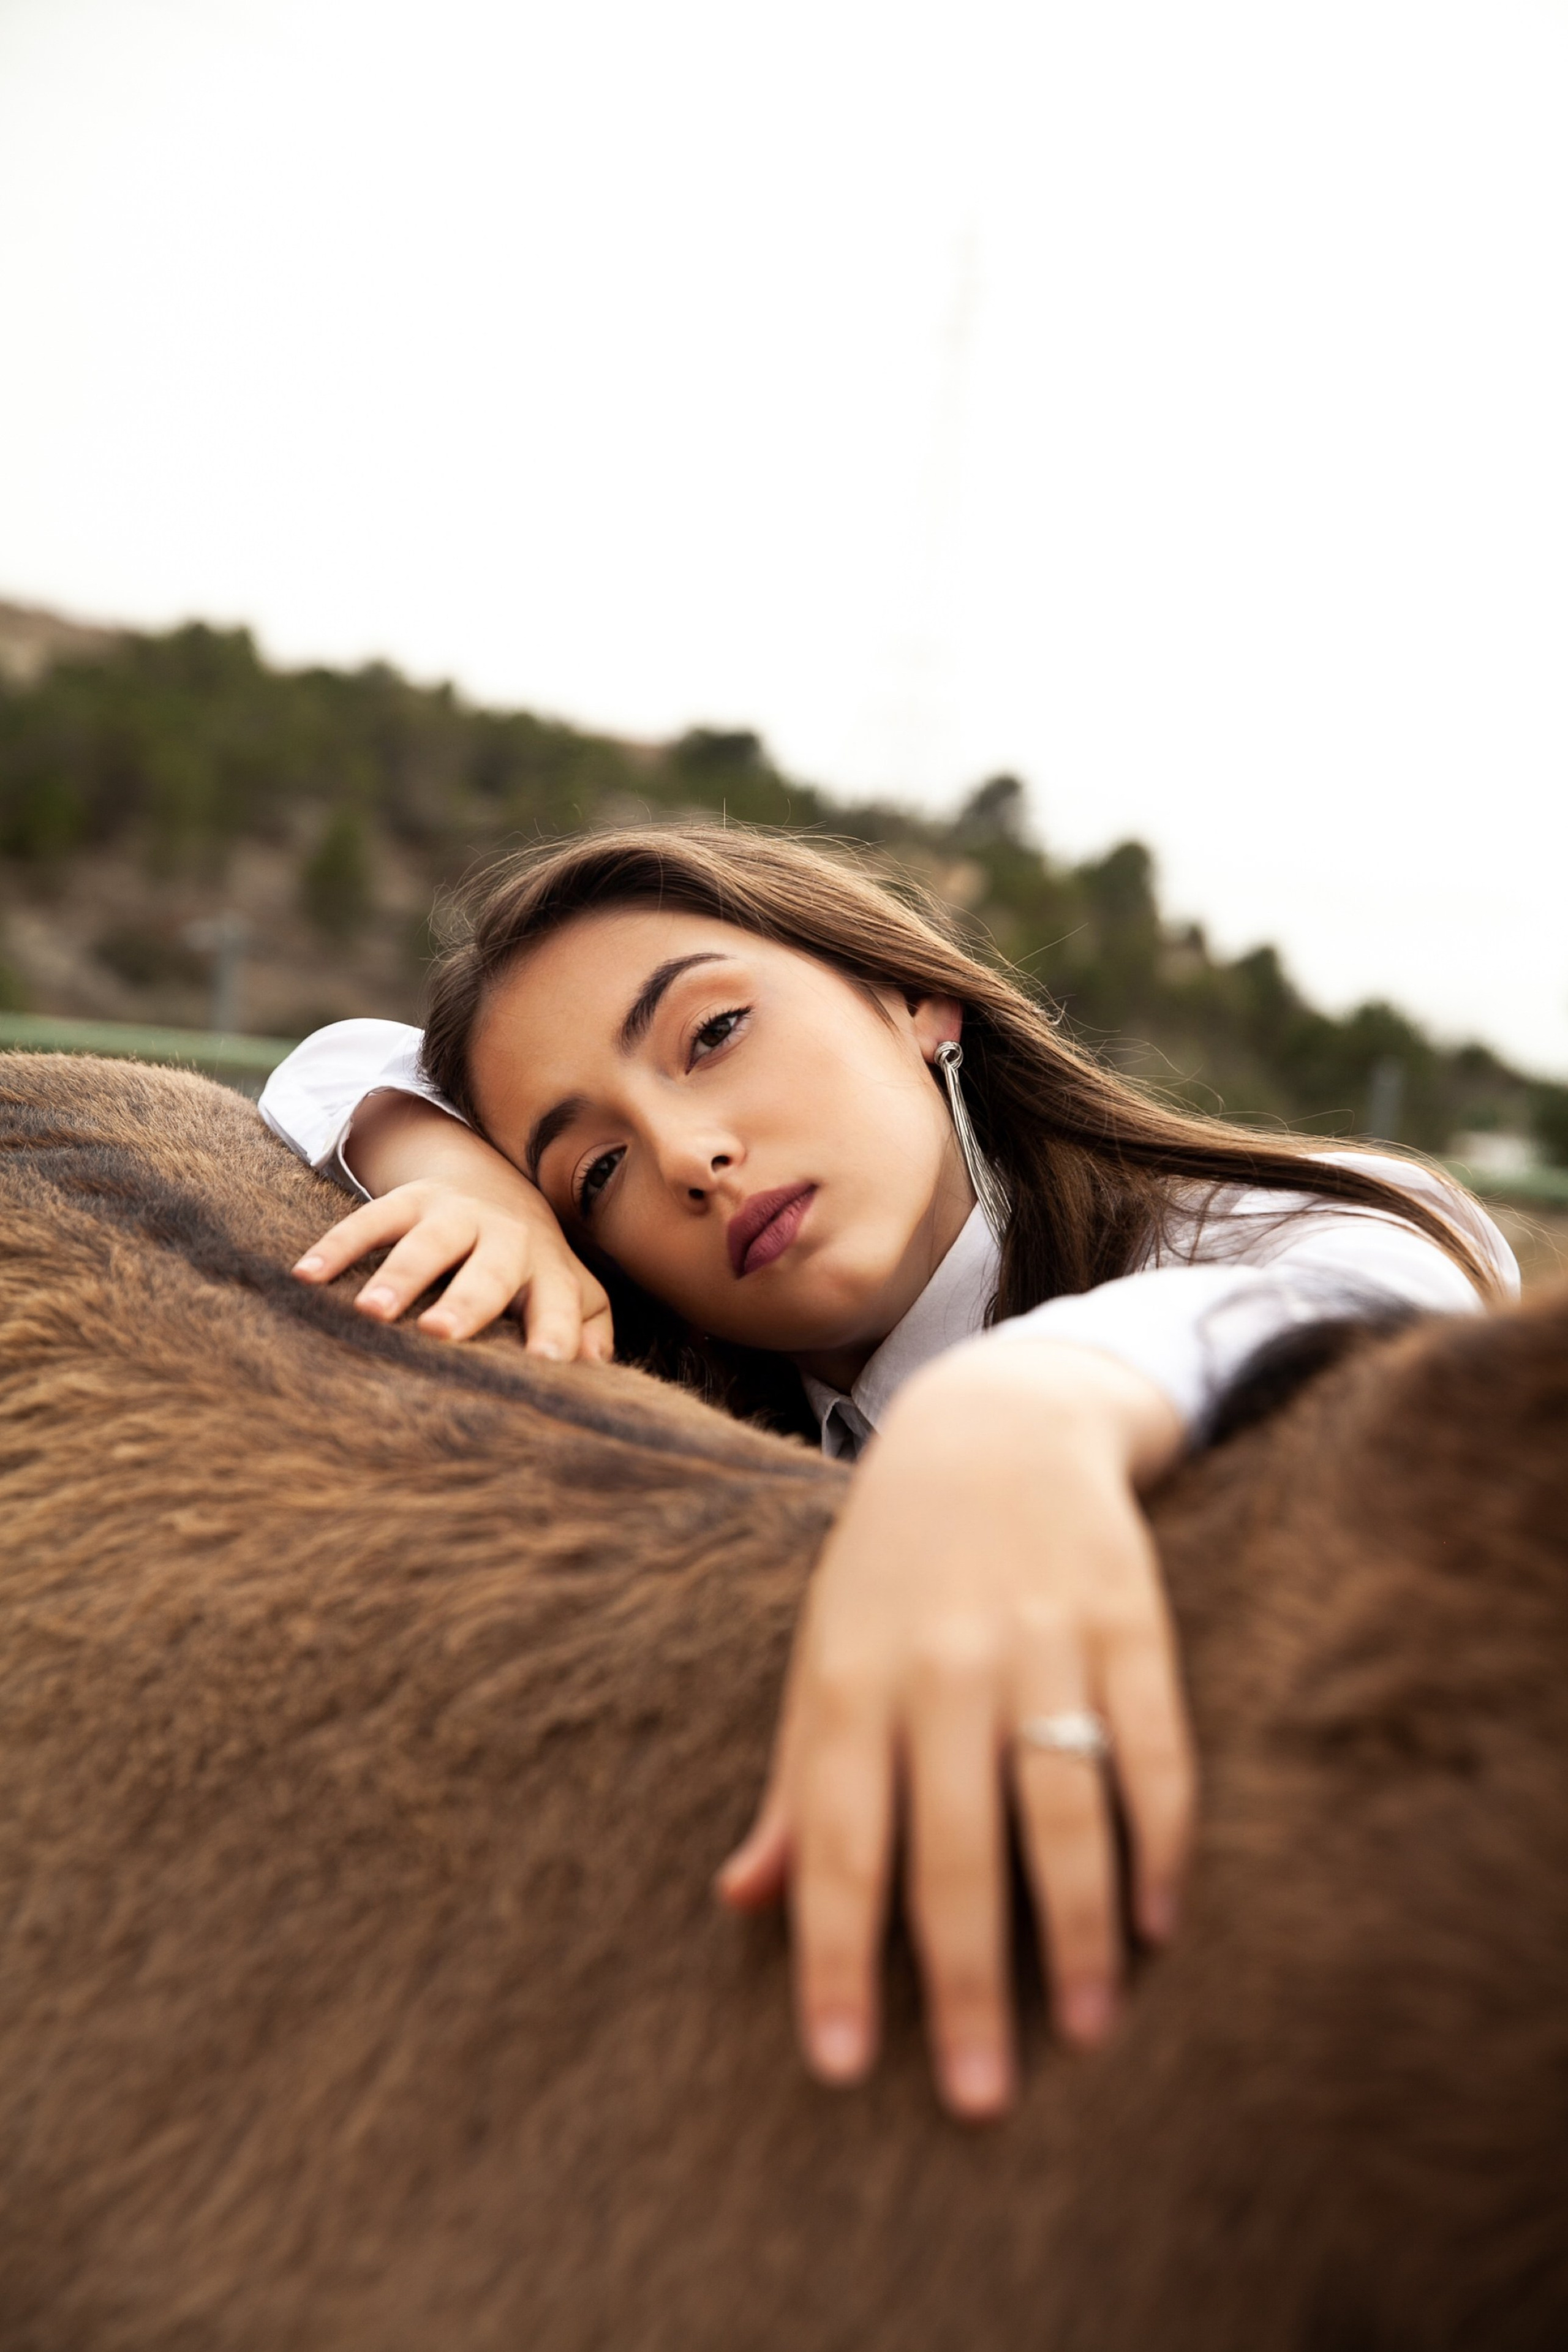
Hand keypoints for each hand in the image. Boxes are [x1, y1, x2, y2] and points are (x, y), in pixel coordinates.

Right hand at [289, 1091, 611, 1358]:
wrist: (498, 1183)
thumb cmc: (533, 1268)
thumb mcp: (571, 1293)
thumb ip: (589, 1331)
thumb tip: (597, 1375)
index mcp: (550, 1270)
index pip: (559, 1308)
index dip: (554, 1335)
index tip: (543, 1366)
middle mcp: (507, 1239)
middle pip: (489, 1271)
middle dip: (467, 1301)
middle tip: (441, 1334)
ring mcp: (455, 1215)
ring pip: (426, 1244)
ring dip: (398, 1276)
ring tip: (370, 1313)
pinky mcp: (409, 1201)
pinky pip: (370, 1220)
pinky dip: (337, 1247)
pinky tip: (306, 1277)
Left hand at [717, 1341, 1194, 2118]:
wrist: (995, 1423)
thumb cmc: (891, 1571)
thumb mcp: (822, 1658)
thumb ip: (794, 1783)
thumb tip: (741, 1901)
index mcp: (850, 1680)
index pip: (840, 1844)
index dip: (836, 1960)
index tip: (840, 2068)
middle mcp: (941, 1667)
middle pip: (956, 1848)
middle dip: (966, 1983)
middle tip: (977, 2102)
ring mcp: (1042, 1641)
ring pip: (1064, 1809)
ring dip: (1079, 1932)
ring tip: (1085, 2031)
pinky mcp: (1129, 1620)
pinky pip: (1154, 1749)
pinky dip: (1159, 1842)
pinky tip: (1159, 1924)